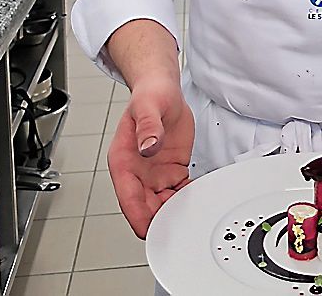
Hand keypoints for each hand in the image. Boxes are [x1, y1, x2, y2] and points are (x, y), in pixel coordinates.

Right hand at [108, 76, 194, 238]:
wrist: (162, 90)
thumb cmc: (149, 96)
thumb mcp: (148, 107)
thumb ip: (149, 128)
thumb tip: (148, 147)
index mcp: (123, 160)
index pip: (128, 197)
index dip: (138, 216)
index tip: (149, 231)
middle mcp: (137, 172)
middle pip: (146, 207)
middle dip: (159, 221)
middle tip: (177, 229)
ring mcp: (154, 173)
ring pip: (162, 204)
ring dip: (174, 212)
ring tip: (192, 216)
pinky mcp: (171, 170)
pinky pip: (179, 191)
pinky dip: (187, 198)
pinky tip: (198, 199)